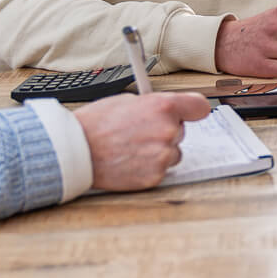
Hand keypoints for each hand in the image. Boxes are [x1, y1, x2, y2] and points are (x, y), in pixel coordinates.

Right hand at [73, 91, 211, 191]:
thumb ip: (152, 105)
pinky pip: (161, 170)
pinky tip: (130, 161)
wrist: (76, 152)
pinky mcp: (155, 176)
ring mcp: (162, 156)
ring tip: (132, 148)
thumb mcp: (126, 101)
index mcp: (163, 107)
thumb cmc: (95, 124)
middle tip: (140, 132)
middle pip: (181, 131)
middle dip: (164, 131)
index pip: (200, 107)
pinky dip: (148, 167)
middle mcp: (167, 131)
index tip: (190, 113)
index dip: (193, 110)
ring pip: (172, 152)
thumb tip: (164, 110)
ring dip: (158, 151)